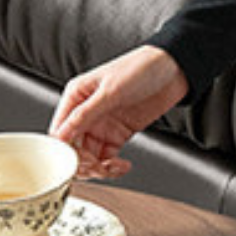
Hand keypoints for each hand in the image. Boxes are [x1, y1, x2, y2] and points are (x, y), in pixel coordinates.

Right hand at [50, 45, 188, 178]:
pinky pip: (106, 158)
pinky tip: (121, 166)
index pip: (59, 132)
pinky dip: (112, 168)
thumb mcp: (111, 91)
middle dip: (83, 162)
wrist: (175, 69)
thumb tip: (61, 135)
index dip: (65, 151)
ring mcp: (102, 125)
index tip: (78, 162)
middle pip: (72, 149)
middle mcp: (86, 112)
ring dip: (99, 168)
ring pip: (89, 157)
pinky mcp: (118, 134)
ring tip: (113, 167)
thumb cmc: (142, 67)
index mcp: (76, 97)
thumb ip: (85, 115)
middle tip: (98, 167)